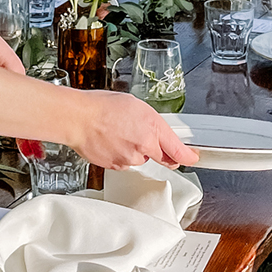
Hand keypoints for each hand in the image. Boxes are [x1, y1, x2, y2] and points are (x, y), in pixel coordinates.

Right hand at [66, 90, 198, 168]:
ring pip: (140, 158)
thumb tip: (153, 130)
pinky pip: (125, 162)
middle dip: (159, 150)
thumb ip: (149, 122)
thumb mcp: (134, 105)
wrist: (78, 118)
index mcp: (152, 127)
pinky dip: (121, 154)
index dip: (188, 156)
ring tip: (117, 133)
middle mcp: (144, 146)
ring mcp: (130, 159)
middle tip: (144, 137)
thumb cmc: (102, 106)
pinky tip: (110, 140)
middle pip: (161, 157)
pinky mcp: (117, 166)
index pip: (178, 150)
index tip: (192, 157)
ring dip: (135, 150)